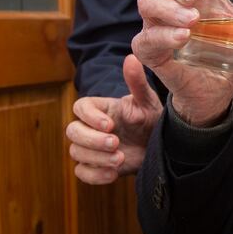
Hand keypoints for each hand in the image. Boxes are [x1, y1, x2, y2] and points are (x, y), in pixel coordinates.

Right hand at [66, 54, 162, 183]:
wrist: (160, 145)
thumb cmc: (151, 119)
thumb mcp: (147, 101)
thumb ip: (137, 82)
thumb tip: (132, 57)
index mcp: (101, 109)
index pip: (80, 107)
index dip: (90, 117)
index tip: (110, 125)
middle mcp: (91, 127)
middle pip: (72, 131)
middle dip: (91, 139)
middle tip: (116, 143)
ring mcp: (91, 148)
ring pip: (76, 152)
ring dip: (96, 158)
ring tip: (120, 159)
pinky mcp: (95, 166)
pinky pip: (82, 173)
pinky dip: (95, 175)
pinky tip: (113, 174)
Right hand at [132, 0, 232, 125]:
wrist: (217, 88)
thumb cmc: (225, 49)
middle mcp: (170, 2)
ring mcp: (157, 25)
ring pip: (147, 4)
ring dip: (169, 9)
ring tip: (193, 21)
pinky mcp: (151, 51)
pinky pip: (146, 39)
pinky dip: (163, 36)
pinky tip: (182, 37)